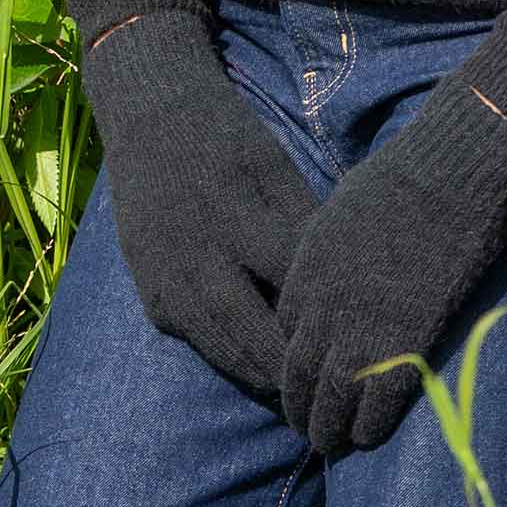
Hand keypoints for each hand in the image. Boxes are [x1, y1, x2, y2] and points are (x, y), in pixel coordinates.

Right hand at [82, 8, 323, 401]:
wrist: (148, 115)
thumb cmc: (224, 134)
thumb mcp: (273, 164)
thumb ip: (302, 221)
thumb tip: (340, 278)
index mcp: (235, 217)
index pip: (290, 288)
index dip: (324, 320)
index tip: (359, 343)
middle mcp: (196, 259)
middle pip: (255, 337)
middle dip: (296, 370)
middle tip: (336, 389)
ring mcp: (167, 282)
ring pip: (223, 352)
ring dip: (264, 376)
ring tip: (304, 391)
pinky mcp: (151, 294)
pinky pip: (196, 340)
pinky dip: (229, 356)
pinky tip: (261, 364)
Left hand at [272, 143, 506, 451]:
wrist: (447, 177)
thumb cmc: (404, 175)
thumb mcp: (346, 207)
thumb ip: (334, 245)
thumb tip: (339, 260)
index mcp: (308, 266)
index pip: (285, 330)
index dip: (293, 360)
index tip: (302, 377)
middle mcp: (323, 304)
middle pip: (299, 372)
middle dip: (300, 406)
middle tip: (306, 429)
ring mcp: (361, 327)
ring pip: (332, 396)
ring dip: (328, 428)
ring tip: (331, 446)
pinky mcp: (404, 344)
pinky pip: (377, 402)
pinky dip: (369, 427)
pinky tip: (368, 439)